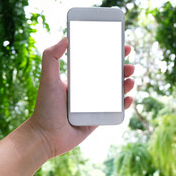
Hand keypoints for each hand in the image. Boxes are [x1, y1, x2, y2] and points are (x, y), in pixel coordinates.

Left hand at [28, 37, 133, 158]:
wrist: (46, 136)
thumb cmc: (45, 107)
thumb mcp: (47, 78)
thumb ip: (51, 57)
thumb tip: (65, 38)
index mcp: (79, 78)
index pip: (98, 62)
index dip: (112, 54)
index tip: (123, 47)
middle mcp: (88, 90)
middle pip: (111, 76)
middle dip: (123, 69)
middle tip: (130, 66)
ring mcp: (94, 104)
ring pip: (116, 92)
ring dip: (126, 85)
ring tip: (130, 81)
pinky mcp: (98, 119)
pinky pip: (115, 110)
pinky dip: (124, 104)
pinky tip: (128, 98)